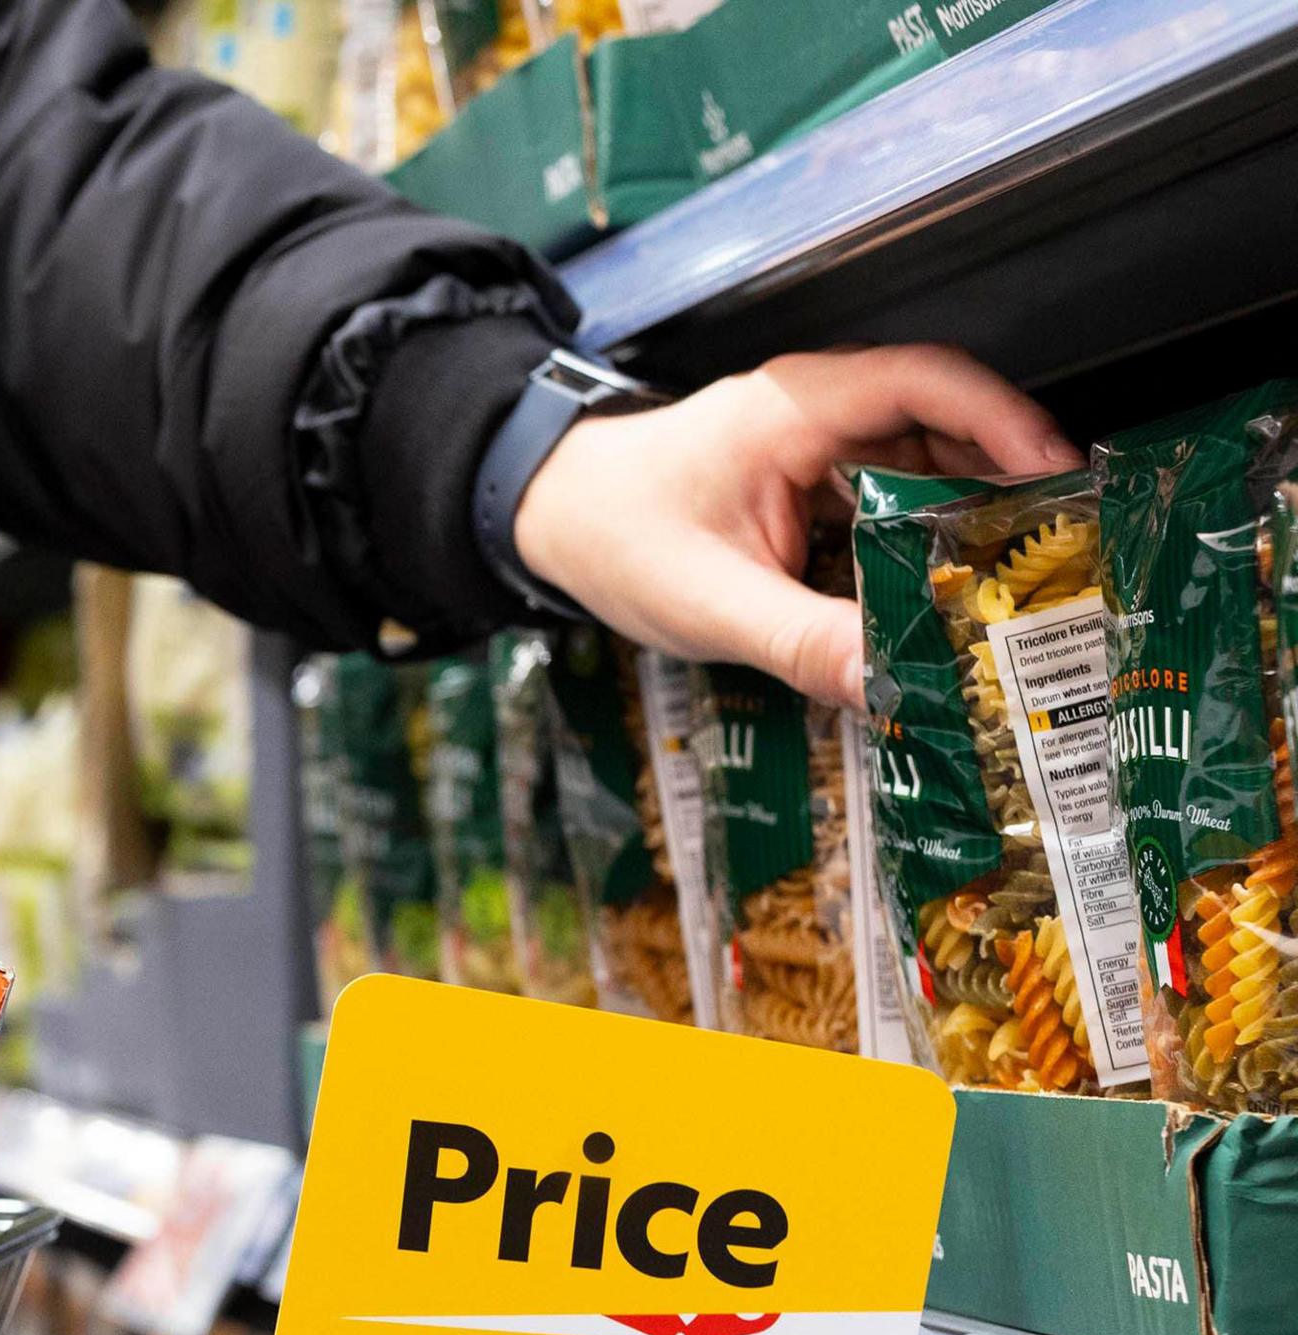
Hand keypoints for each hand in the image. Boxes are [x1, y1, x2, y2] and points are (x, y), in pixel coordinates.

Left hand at [513, 345, 1079, 707]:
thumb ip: (799, 640)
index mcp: (797, 408)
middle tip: (1058, 553)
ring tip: (1016, 582)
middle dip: (1004, 485)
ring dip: (966, 518)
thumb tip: (888, 683)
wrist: (545, 516)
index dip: (1006, 421)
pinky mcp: (811, 482)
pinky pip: (888, 498)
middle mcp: (819, 411)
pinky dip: (921, 538)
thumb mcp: (708, 600)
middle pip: (945, 428)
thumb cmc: (610, 534)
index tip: (1057, 473)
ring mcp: (818, 445)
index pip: (930, 384)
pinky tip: (944, 594)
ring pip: (922, 467)